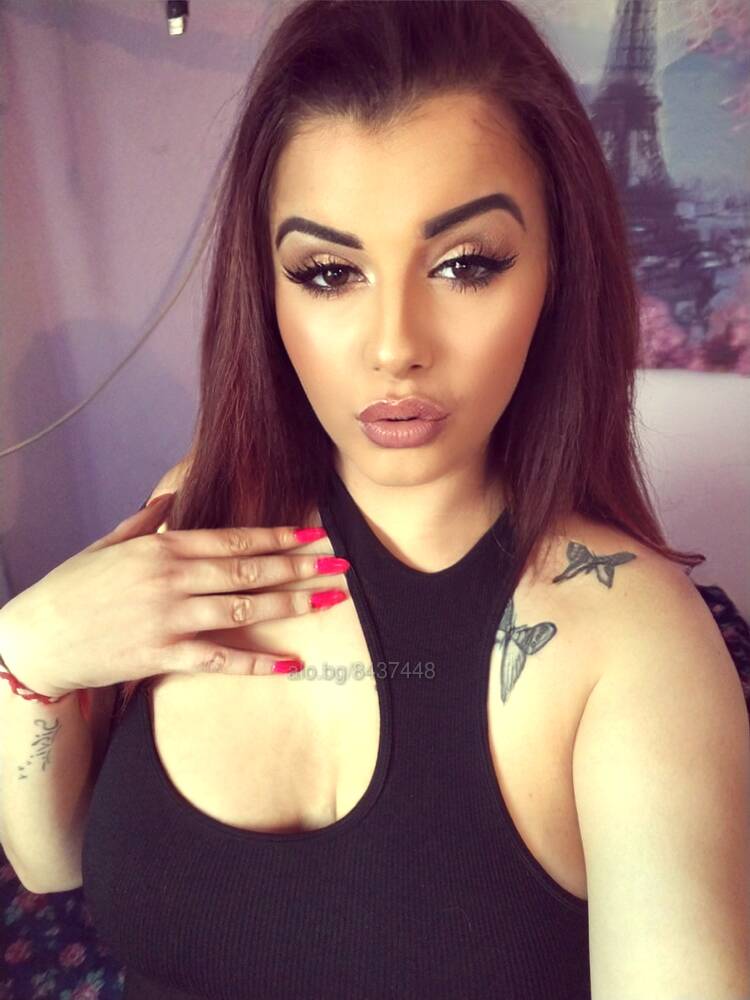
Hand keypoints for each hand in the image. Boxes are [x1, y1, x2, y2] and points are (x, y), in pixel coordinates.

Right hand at [0, 495, 348, 697]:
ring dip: (290, 604)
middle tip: (339, 567)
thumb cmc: (72, 588)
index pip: (234, 539)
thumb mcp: (110, 543)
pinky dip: (256, 663)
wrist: (37, 639)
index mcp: (163, 547)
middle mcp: (172, 579)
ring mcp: (170, 618)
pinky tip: (290, 663)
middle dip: (299, 567)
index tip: (314, 538)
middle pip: (249, 571)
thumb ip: (148, 519)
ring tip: (327, 601)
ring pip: (243, 609)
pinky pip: (219, 659)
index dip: (279, 538)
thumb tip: (175, 493)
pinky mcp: (163, 656)